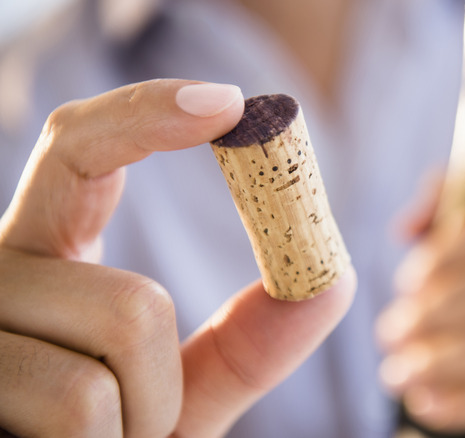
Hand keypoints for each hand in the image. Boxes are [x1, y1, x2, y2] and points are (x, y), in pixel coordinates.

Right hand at [0, 79, 355, 437]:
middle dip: (163, 374)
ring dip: (145, 416)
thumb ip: (250, 344)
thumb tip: (334, 277)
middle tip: (139, 429)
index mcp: (45, 262)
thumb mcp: (186, 393)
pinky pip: (84, 405)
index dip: (146, 114)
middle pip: (132, 293)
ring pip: (121, 332)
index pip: (75, 151)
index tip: (227, 104)